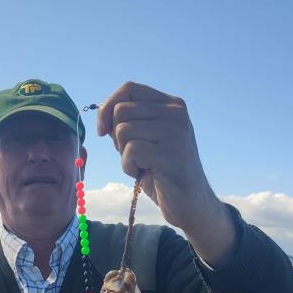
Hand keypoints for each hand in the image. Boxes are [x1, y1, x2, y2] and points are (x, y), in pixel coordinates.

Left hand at [96, 82, 234, 263]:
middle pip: (121, 110)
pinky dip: (128, 166)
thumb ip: (129, 124)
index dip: (108, 107)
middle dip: (117, 137)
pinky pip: (131, 150)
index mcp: (171, 104)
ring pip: (123, 130)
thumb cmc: (164, 174)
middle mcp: (176, 112)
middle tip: (134, 156)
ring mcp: (175, 131)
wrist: (190, 204)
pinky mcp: (171, 152)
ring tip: (142, 166)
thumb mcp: (145, 141)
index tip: (102, 130)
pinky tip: (143, 174)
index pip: (129, 88)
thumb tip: (103, 111)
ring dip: (124, 155)